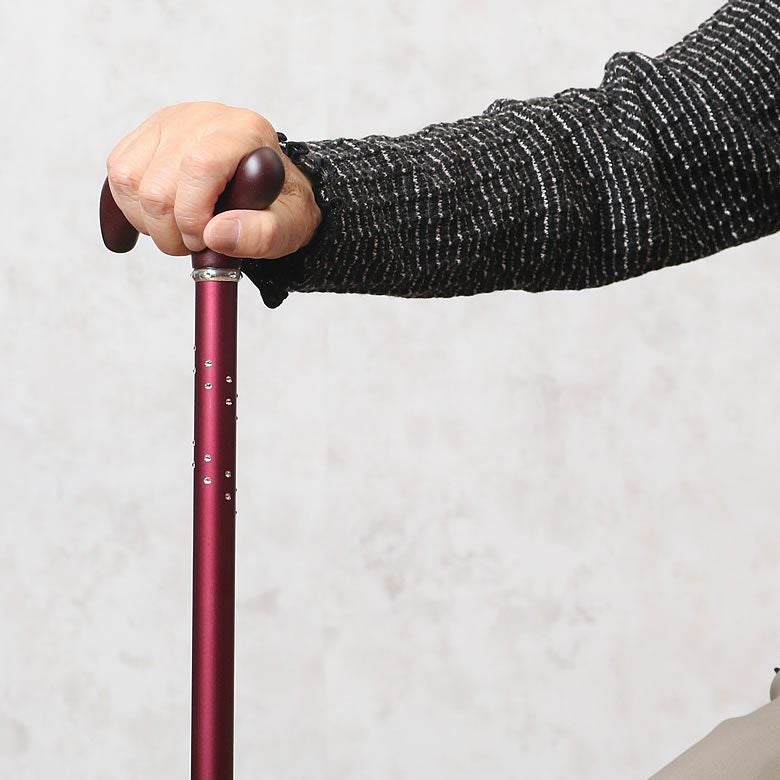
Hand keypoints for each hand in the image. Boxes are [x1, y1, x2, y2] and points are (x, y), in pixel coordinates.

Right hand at [104, 101, 321, 257]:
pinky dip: (132, 208)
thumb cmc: (281, 205)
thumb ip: (262, 234)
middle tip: (197, 242)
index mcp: (244, 132)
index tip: (205, 240)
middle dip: (172, 231)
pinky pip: (117, 175)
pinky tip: (162, 217)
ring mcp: (169, 122)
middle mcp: (203, 118)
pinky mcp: (146, 134)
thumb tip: (215, 234)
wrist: (271, 189)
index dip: (193, 216)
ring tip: (182, 230)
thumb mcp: (290, 227)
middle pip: (157, 185)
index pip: (199, 168)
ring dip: (149, 222)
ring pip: (128, 181)